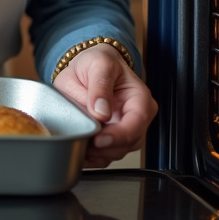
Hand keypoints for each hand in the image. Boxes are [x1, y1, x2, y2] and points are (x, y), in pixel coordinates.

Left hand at [52, 43, 157, 167]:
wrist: (87, 67)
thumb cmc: (98, 62)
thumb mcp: (99, 64)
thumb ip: (100, 86)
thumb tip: (101, 112)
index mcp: (140, 99)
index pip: (136, 123)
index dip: (119, 135)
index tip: (99, 139)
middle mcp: (136, 118)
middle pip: (128, 142)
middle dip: (106, 147)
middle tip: (83, 142)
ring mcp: (124, 130)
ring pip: (116, 152)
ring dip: (98, 154)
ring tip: (79, 145)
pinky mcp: (110, 139)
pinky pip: (104, 155)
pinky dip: (92, 157)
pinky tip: (79, 152)